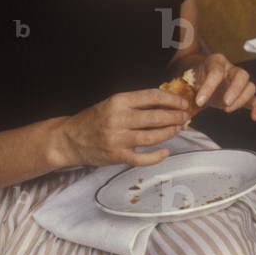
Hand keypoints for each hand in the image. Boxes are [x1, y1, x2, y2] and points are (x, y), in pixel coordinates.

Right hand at [55, 89, 190, 167]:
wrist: (69, 139)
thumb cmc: (94, 119)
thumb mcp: (112, 103)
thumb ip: (135, 103)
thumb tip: (166, 102)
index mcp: (119, 101)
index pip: (152, 96)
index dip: (172, 99)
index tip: (183, 102)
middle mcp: (118, 119)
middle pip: (156, 117)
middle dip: (175, 117)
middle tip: (186, 116)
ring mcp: (118, 139)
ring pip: (152, 137)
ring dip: (169, 133)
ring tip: (178, 129)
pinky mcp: (117, 156)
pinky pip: (142, 158)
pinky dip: (157, 156)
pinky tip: (166, 151)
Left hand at [190, 53, 255, 120]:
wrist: (200, 78)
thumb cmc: (195, 79)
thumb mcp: (189, 80)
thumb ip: (187, 91)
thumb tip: (187, 107)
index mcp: (217, 62)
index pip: (216, 72)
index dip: (209, 87)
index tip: (199, 101)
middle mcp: (231, 69)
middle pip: (241, 75)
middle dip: (234, 90)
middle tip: (225, 103)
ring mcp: (240, 81)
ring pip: (250, 86)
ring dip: (242, 99)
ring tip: (227, 109)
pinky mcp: (243, 94)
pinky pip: (255, 99)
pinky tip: (254, 117)